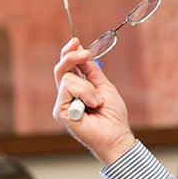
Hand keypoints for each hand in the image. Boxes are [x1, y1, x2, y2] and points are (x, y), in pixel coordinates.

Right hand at [52, 38, 135, 164]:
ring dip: (87, 87)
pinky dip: (84, 93)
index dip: (70, 53)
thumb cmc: (113, 117)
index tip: (77, 42)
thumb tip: (84, 54)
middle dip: (72, 56)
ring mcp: (62, 104)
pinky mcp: (60, 111)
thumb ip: (92, 72)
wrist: (116, 135)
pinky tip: (92, 105)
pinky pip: (68, 87)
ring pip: (67, 77)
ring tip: (98, 101)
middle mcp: (67, 96)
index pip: (68, 68)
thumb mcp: (104, 87)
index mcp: (77, 90)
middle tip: (84, 53)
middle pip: (61, 68)